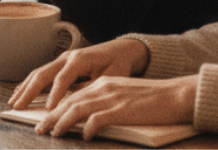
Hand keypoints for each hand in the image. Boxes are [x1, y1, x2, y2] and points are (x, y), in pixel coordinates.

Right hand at [9, 37, 148, 110]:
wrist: (122, 49)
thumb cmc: (119, 63)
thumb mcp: (112, 77)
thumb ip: (93, 88)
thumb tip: (77, 102)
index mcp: (80, 59)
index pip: (62, 78)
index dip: (55, 95)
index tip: (49, 109)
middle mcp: (67, 57)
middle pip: (43, 74)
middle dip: (29, 92)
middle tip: (18, 107)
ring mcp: (61, 60)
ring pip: (38, 73)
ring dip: (25, 88)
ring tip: (13, 102)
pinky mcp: (60, 65)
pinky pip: (41, 74)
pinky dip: (29, 84)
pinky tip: (21, 92)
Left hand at [31, 75, 196, 139]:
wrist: (178, 95)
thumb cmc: (154, 99)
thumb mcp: (124, 95)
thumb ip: (106, 102)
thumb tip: (88, 118)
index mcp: (104, 83)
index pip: (72, 95)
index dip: (55, 107)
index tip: (45, 118)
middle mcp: (104, 87)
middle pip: (69, 102)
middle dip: (51, 116)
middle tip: (39, 128)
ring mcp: (112, 98)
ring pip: (77, 109)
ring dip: (62, 122)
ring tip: (53, 133)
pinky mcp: (122, 110)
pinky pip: (98, 119)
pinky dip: (88, 128)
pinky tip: (85, 136)